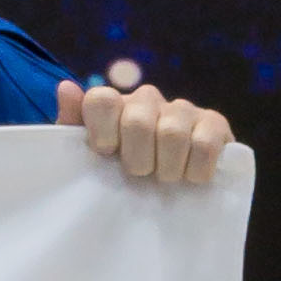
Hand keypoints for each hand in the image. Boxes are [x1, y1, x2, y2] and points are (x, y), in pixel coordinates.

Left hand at [56, 74, 236, 191]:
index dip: (101, 132)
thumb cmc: (122, 173)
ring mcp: (182, 109)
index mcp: (115, 105)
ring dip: (167, 167)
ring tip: (165, 179)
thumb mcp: (90, 157)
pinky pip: (205, 142)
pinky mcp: (214, 124)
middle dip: (137, 159)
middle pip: (137, 120)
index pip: (101, 99)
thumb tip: (66, 87)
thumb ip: (73, 126)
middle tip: (139, 174)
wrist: (172, 192)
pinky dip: (195, 169)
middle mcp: (148, 100)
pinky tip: (191, 178)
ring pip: (172, 132)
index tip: (106, 155)